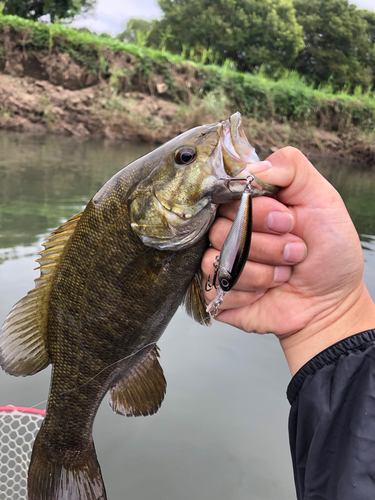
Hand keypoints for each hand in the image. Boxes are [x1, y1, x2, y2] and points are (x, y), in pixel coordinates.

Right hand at [202, 147, 374, 374]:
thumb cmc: (329, 252)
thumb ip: (292, 168)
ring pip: (217, 260)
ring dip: (261, 273)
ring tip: (284, 274)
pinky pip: (215, 288)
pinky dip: (248, 294)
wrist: (331, 302)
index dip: (258, 211)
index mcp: (249, 206)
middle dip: (267, 245)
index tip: (289, 222)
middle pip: (220, 229)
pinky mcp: (217, 292)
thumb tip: (252, 168)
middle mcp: (230, 230)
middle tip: (295, 252)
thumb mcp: (323, 200)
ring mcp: (221, 262)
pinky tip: (265, 294)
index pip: (228, 196)